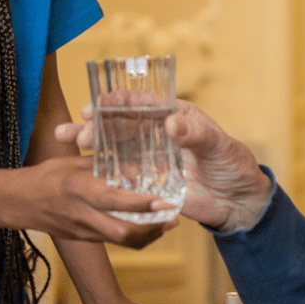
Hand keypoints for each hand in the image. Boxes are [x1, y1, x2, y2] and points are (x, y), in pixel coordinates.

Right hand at [18, 155, 167, 247]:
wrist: (17, 202)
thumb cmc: (46, 176)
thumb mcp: (74, 163)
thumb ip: (103, 163)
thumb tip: (132, 160)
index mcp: (79, 190)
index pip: (114, 201)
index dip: (141, 203)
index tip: (164, 200)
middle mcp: (82, 215)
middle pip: (123, 233)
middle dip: (153, 229)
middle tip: (173, 217)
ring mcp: (82, 231)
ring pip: (122, 241)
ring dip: (148, 235)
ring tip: (167, 223)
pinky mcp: (83, 238)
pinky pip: (114, 241)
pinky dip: (134, 236)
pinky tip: (147, 226)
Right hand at [55, 102, 271, 232]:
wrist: (238, 202)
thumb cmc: (233, 166)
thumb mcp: (218, 146)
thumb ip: (195, 134)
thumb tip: (171, 122)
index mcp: (174, 115)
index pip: (142, 102)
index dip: (118, 101)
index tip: (98, 104)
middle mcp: (157, 133)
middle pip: (120, 123)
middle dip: (96, 124)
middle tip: (79, 132)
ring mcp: (149, 157)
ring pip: (114, 146)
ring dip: (90, 143)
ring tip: (66, 139)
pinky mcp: (146, 181)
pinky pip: (119, 174)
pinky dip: (99, 171)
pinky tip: (78, 168)